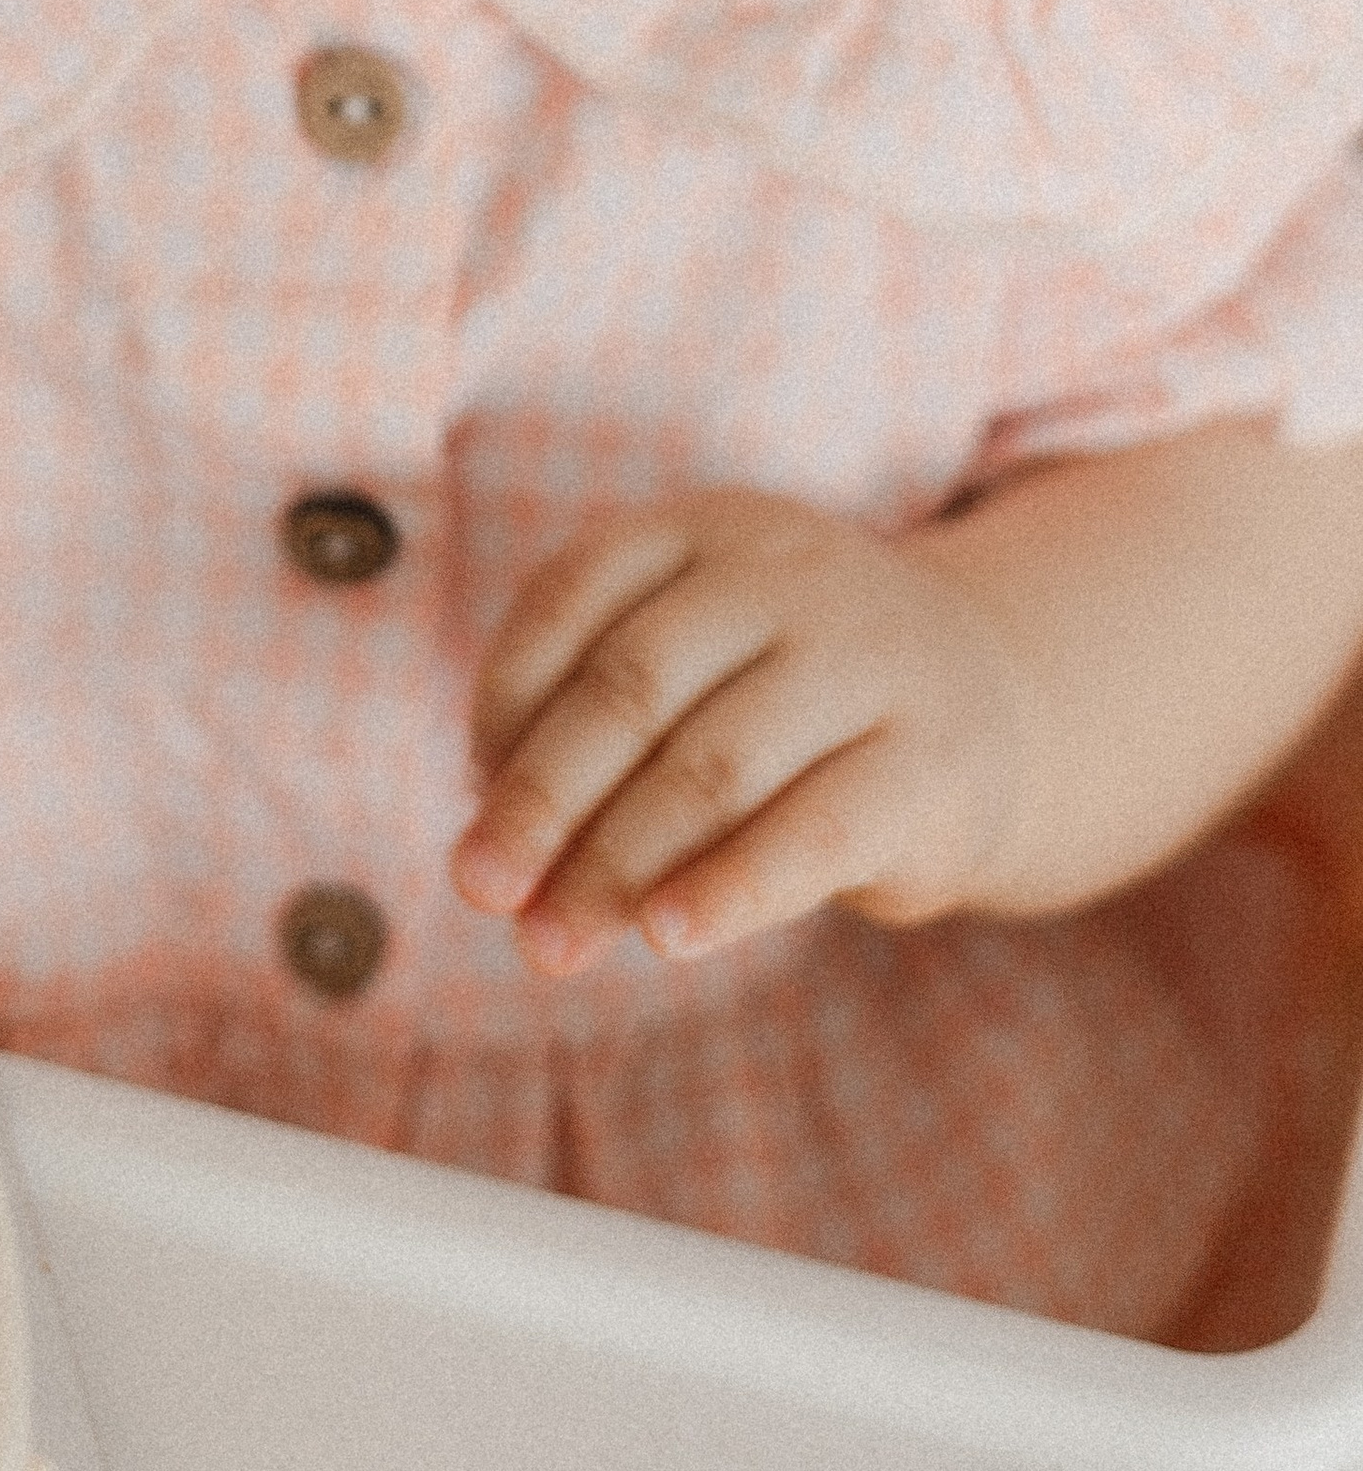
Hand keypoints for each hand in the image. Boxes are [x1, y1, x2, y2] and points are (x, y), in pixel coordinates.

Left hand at [450, 489, 1026, 971]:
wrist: (1000, 704)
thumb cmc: (790, 700)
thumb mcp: (698, 671)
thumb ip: (598, 735)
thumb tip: (495, 856)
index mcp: (706, 529)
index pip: (571, 597)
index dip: (503, 703)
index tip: (471, 800)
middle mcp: (787, 574)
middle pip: (631, 685)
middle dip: (541, 799)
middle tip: (478, 890)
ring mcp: (869, 660)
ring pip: (713, 764)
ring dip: (617, 863)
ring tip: (553, 941)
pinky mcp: (934, 763)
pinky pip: (815, 831)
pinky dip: (732, 889)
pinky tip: (668, 937)